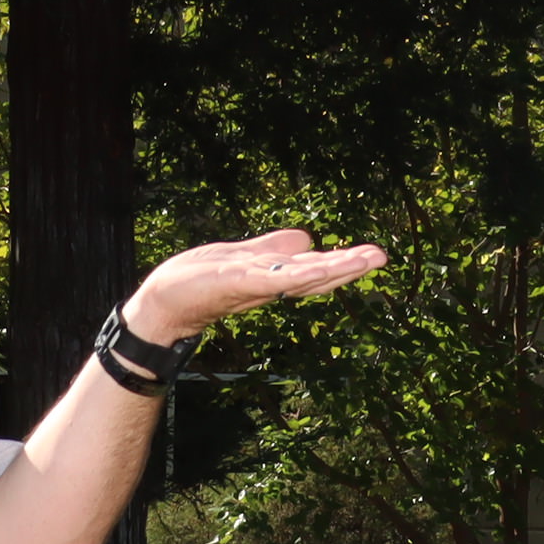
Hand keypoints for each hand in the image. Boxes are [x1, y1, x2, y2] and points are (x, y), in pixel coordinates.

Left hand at [119, 229, 389, 350]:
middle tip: (382, 257)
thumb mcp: (242, 257)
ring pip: (302, 276)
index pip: (313, 268)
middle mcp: (269, 284)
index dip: (343, 263)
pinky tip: (316, 264)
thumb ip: (273, 249)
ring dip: (333, 268)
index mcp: (272, 277)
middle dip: (349, 266)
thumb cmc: (196, 282)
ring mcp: (255, 285)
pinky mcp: (237, 284)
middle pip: (315, 274)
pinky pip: (273, 278)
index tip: (375, 255)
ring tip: (365, 260)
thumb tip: (307, 239)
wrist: (162, 303)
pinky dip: (296, 272)